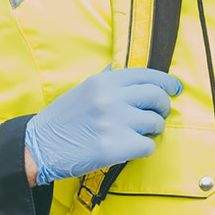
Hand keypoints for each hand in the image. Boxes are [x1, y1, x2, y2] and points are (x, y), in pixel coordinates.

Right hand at [24, 67, 181, 184]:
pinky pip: (148, 146)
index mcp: (103, 81)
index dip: (166, 82)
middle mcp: (110, 98)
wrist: (39, 147)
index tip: (176, 89)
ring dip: (152, 130)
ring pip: (156, 123)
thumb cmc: (63, 120)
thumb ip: (107, 77)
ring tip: (137, 133)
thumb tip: (127, 65)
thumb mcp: (83, 89)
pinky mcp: (115, 147)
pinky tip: (128, 148)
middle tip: (158, 115)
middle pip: (157, 97)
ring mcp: (114, 123)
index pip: (146, 74)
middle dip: (163, 107)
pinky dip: (142, 149)